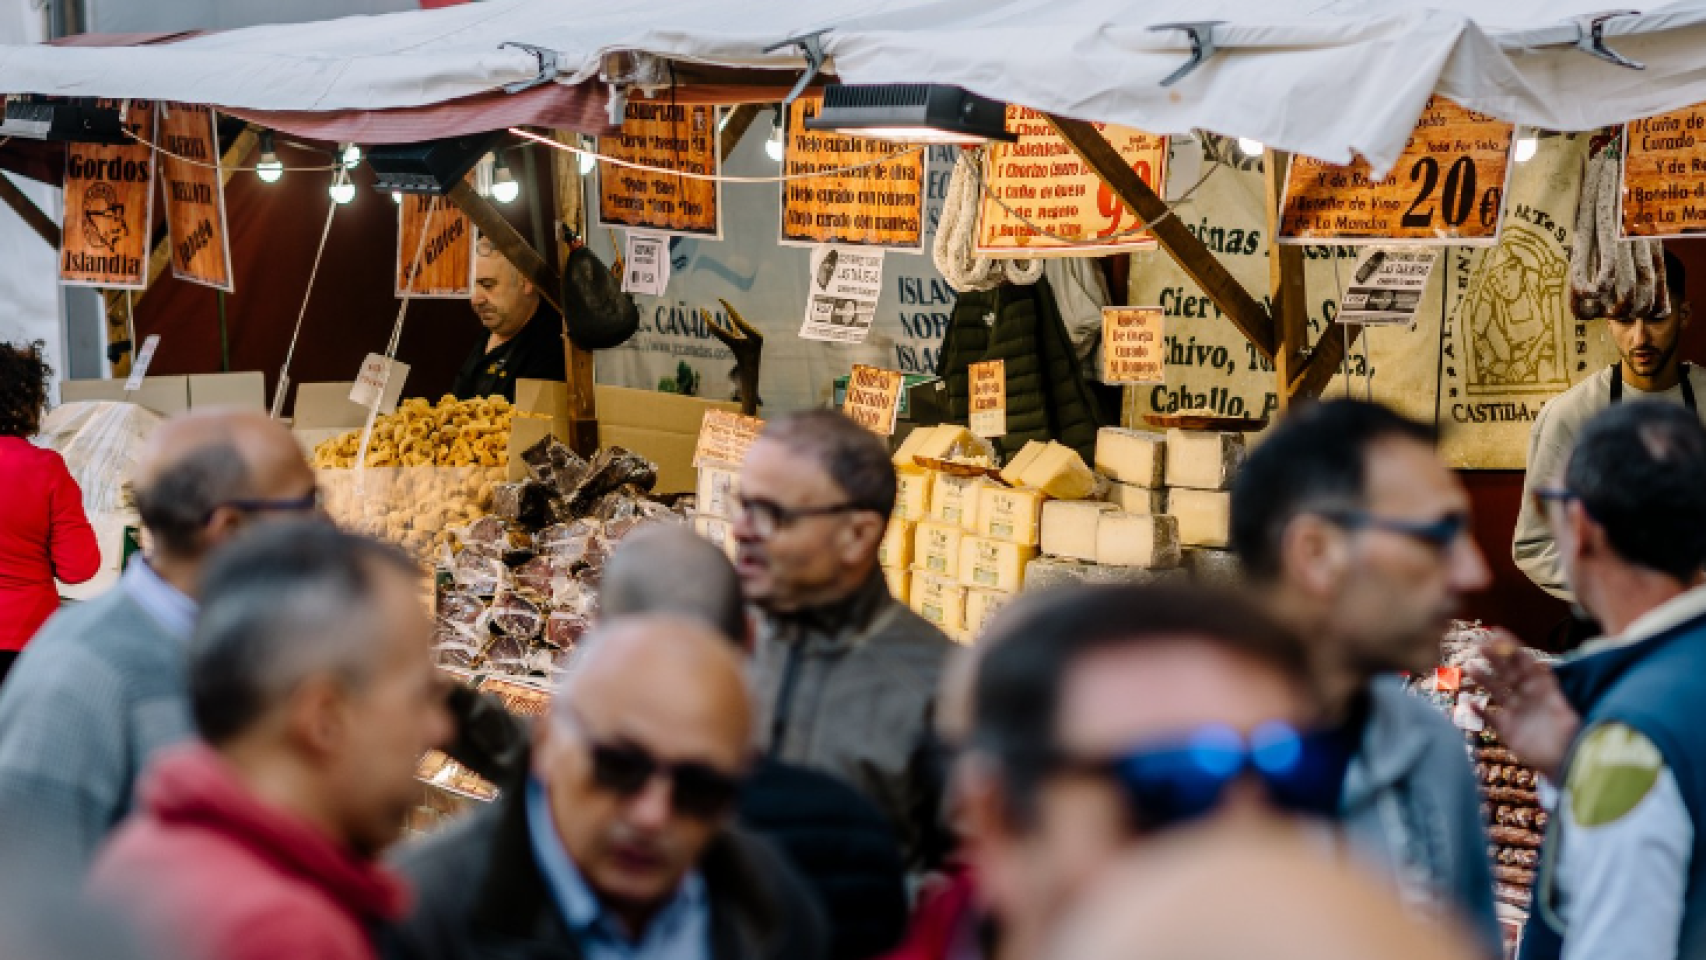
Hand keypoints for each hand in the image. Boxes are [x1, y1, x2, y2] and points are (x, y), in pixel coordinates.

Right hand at [1466, 629, 1578, 780]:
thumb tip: (1547, 671)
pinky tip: (1468, 703)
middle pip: (1509, 673)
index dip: (1513, 648)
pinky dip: (1479, 712)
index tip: (1499, 634)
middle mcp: (1528, 698)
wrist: (1566, 763)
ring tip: (1470, 668)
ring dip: (1485, 680)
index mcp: (1543, 690)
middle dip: (1496, 658)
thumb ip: (1554, 696)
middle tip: (1480, 644)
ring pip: (1497, 692)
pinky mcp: (1508, 730)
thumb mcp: (1567, 715)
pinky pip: (1490, 718)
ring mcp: (1516, 713)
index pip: (1526, 664)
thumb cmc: (1571, 738)